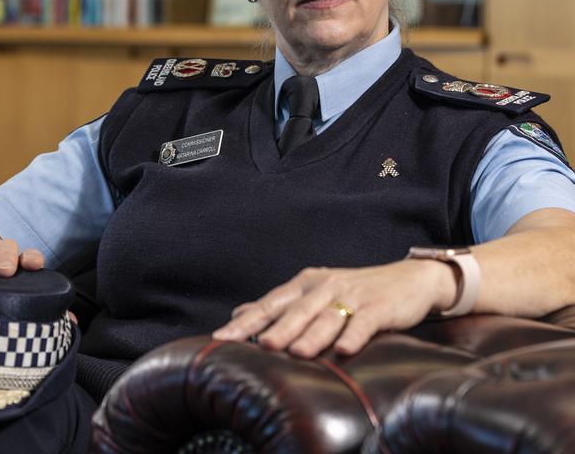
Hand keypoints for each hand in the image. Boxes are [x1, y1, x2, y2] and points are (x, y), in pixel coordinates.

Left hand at [213, 259, 455, 357]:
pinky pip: (364, 322)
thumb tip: (240, 313)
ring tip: (297, 352)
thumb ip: (281, 306)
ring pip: (328, 316)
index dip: (247, 321)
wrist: (408, 279)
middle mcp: (325, 286)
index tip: (223, 337)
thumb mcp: (315, 293)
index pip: (271, 303)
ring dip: (312, 334)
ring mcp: (352, 296)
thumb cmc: (355, 291)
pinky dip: (354, 334)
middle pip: (297, 310)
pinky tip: (344, 349)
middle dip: (278, 328)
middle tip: (260, 345)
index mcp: (306, 283)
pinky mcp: (378, 307)